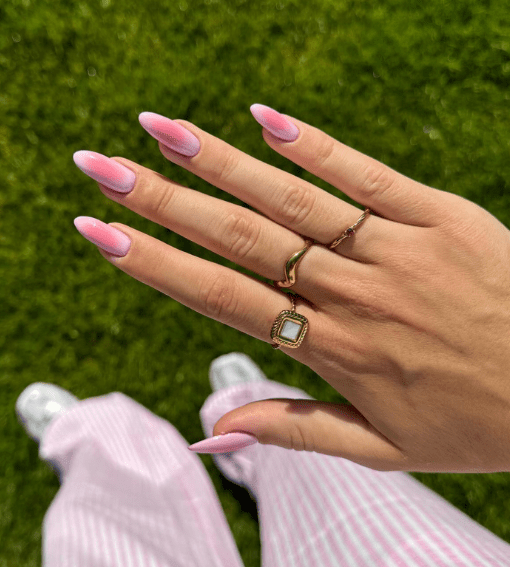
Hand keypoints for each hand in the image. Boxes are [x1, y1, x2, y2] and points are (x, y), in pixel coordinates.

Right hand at [73, 105, 509, 473]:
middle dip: (159, 200)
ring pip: (292, 201)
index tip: (98, 233)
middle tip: (96, 164)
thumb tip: (208, 436)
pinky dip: (315, 146)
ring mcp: (395, 250)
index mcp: (332, 352)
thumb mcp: (383, 451)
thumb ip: (292, 433)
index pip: (222, 300)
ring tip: (158, 128)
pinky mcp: (439, 216)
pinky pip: (367, 175)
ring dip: (220, 161)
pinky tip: (263, 115)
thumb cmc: (476, 426)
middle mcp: (351, 295)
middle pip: (239, 239)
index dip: (155, 264)